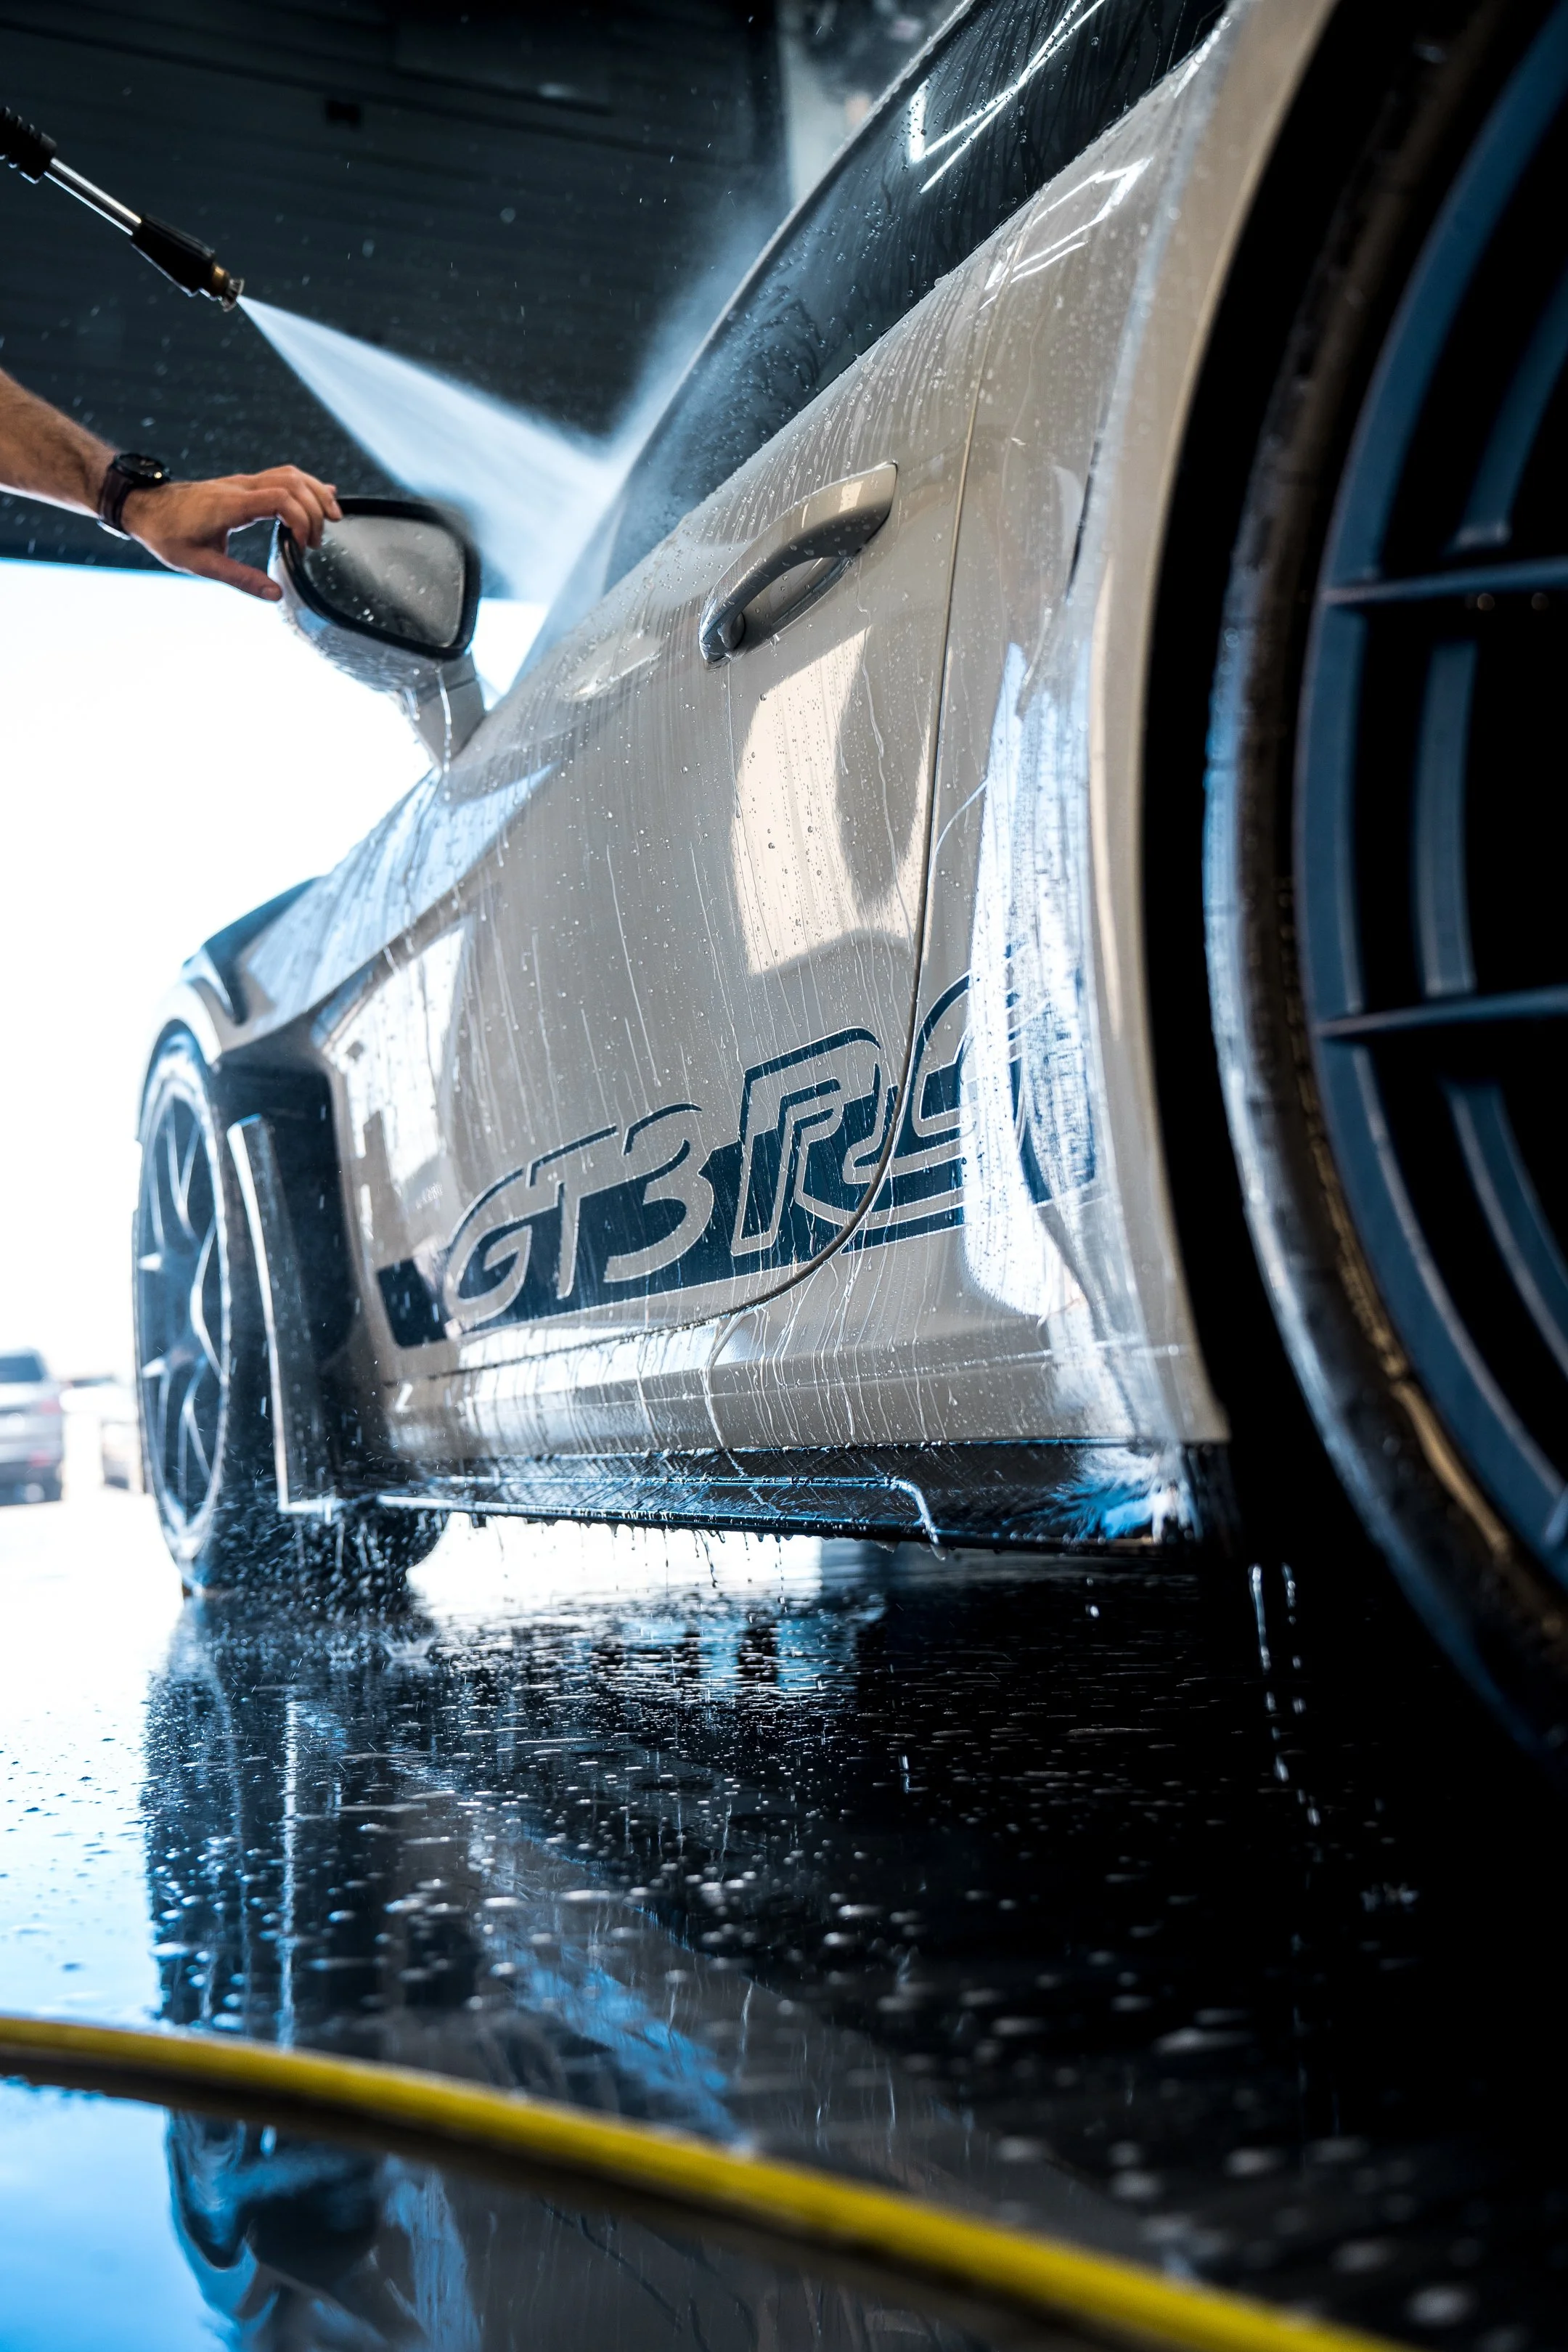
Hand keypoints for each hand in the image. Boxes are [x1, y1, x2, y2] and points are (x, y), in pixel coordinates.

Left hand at [120, 465, 340, 599]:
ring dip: (315, 493)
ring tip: (333, 517)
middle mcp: (239, 487)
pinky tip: (321, 494)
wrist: (144, 508)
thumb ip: (241, 578)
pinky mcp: (242, 485)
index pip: (280, 498)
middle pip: (292, 482)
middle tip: (319, 543)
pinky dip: (304, 486)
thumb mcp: (200, 565)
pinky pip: (280, 477)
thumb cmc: (168, 535)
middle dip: (315, 509)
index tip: (306, 547)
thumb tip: (276, 594)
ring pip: (289, 474)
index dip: (303, 520)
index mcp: (230, 505)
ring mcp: (241, 482)